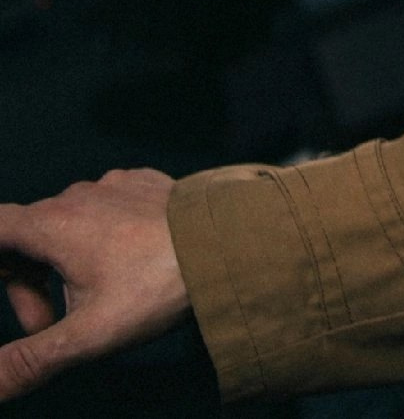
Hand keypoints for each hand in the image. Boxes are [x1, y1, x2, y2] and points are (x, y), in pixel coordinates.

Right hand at [0, 169, 189, 401]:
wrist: (238, 242)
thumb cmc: (162, 286)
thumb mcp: (88, 334)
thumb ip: (30, 360)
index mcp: (52, 223)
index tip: (25, 301)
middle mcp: (79, 195)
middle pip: (27, 237)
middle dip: (31, 286)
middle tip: (59, 324)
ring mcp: (116, 185)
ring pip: (69, 224)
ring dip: (69, 263)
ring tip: (103, 299)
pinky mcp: (148, 184)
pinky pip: (108, 210)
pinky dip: (105, 238)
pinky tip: (135, 265)